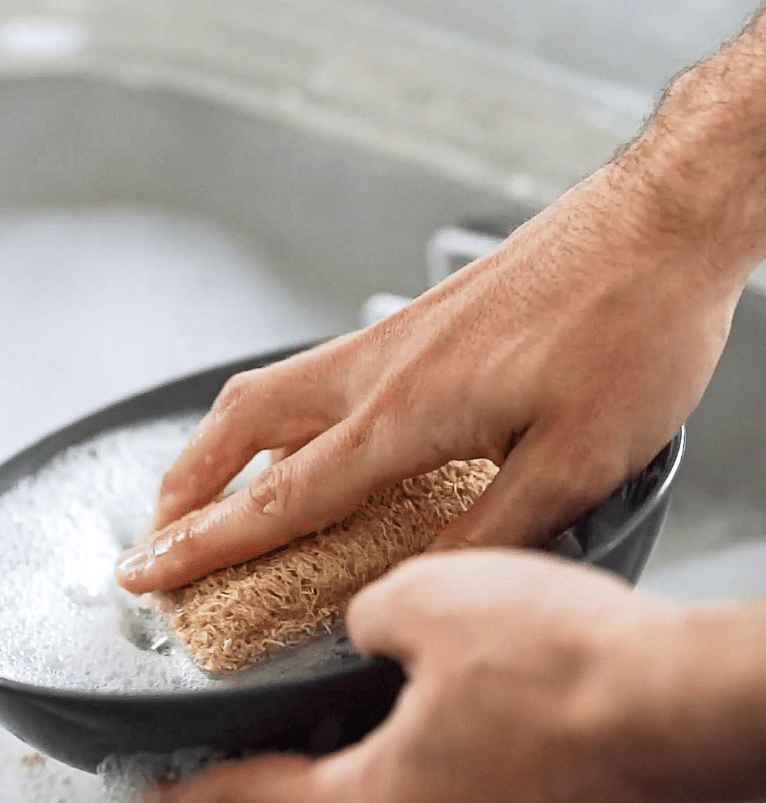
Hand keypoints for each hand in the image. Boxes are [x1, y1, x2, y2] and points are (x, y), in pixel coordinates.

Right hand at [117, 160, 738, 592]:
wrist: (659, 223)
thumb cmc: (630, 327)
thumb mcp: (581, 457)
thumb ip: (494, 527)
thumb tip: (422, 579)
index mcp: (407, 412)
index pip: (279, 498)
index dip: (204, 546)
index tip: (144, 573)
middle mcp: (378, 370)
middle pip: (241, 424)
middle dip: (184, 485)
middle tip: (158, 533)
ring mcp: (391, 340)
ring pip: (271, 394)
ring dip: (221, 448)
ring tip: (207, 495)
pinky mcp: (415, 325)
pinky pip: (316, 380)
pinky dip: (277, 423)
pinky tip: (303, 446)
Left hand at [150, 552, 735, 802]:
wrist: (687, 703)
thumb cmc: (566, 663)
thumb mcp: (422, 597)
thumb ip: (365, 620)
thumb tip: (369, 633)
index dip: (195, 798)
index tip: (163, 800)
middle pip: (351, 798)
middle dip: (346, 743)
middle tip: (364, 695)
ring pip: (432, 801)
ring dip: (430, 748)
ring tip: (465, 688)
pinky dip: (487, 765)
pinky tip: (512, 714)